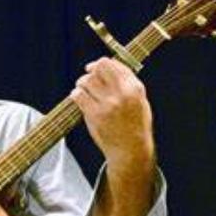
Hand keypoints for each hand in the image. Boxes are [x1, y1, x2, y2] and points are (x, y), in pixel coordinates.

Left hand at [70, 57, 154, 175]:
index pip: (112, 64)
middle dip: (89, 73)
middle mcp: (122, 94)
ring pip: (86, 81)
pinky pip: (78, 96)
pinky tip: (79, 99)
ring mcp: (108, 105)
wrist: (131, 151)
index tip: (93, 68)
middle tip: (86, 80)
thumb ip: (127, 83)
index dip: (99, 64)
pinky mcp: (95, 115)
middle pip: (97, 69)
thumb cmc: (135, 126)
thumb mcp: (140, 101)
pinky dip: (76, 95)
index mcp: (134, 88)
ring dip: (81, 84)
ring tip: (83, 90)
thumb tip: (108, 65)